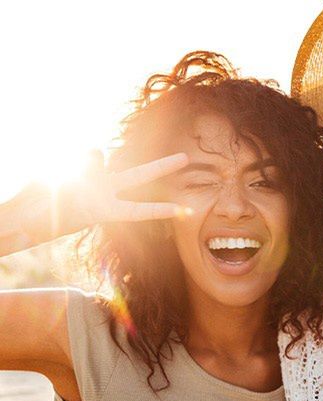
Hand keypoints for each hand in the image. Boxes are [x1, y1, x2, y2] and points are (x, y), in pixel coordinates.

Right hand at [8, 152, 190, 244]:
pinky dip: (80, 157)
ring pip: (102, 158)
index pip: (138, 211)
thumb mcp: (67, 208)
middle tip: (186, 157)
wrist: (27, 214)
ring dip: (91, 163)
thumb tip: (97, 150)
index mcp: (105, 211)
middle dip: (161, 167)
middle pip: (139, 176)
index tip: (186, 212)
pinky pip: (85, 154)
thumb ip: (84, 178)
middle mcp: (105, 191)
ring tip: (76, 180)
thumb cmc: (47, 220)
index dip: (161, 211)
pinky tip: (64, 166)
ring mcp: (93, 178)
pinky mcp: (78, 167)